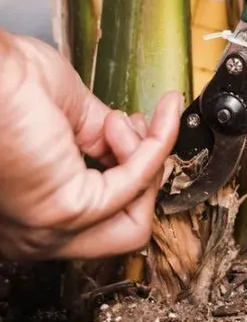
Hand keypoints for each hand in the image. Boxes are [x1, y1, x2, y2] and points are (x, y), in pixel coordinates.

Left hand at [0, 30, 180, 260]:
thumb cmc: (8, 87)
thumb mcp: (70, 115)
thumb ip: (100, 138)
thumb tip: (132, 143)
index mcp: (30, 214)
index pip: (103, 216)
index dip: (129, 169)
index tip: (133, 127)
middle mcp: (37, 234)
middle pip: (124, 231)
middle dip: (145, 175)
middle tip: (139, 129)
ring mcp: (50, 230)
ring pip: (134, 224)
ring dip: (148, 161)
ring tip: (126, 121)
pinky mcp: (67, 211)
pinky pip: (134, 185)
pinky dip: (155, 148)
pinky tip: (156, 118)